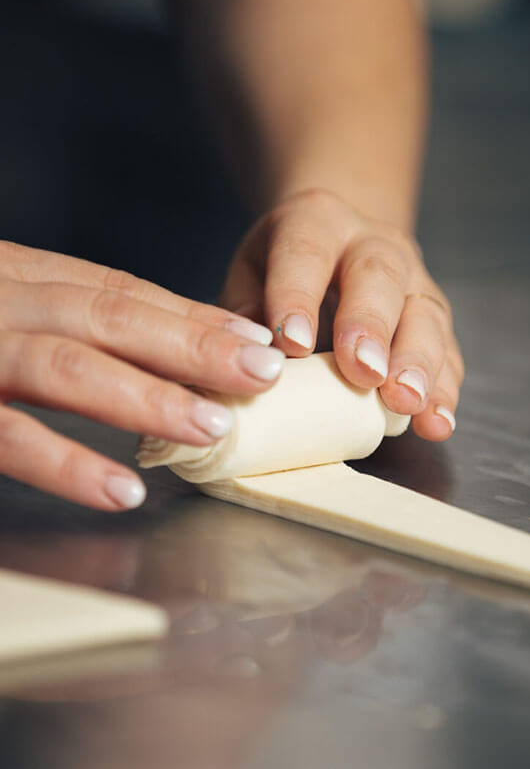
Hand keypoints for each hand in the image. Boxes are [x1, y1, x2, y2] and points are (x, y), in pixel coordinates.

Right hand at [0, 241, 283, 509]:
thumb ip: (52, 321)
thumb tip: (157, 346)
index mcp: (12, 278)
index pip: (114, 293)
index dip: (189, 317)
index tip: (255, 339)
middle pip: (106, 317)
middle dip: (193, 346)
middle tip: (264, 373)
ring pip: (67, 368)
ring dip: (149, 398)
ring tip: (216, 427)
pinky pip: (10, 437)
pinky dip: (70, 464)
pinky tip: (125, 490)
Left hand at [221, 189, 463, 440]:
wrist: (339, 245)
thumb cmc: (283, 270)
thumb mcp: (251, 272)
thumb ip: (244, 308)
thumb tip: (247, 355)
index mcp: (316, 222)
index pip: (307, 252)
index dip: (299, 296)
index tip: (292, 345)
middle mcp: (374, 243)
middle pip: (380, 277)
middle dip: (372, 327)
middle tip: (363, 372)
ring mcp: (414, 280)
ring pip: (426, 314)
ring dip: (419, 363)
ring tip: (407, 402)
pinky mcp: (437, 319)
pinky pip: (449, 353)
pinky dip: (445, 391)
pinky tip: (436, 423)